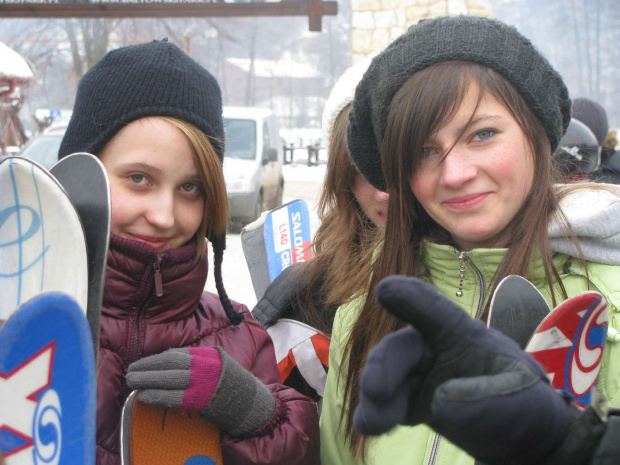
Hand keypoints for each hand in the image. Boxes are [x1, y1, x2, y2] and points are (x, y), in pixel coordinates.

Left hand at [127, 346, 274, 436]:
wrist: (251, 404)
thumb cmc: (231, 386)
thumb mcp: (216, 365)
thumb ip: (196, 362)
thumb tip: (167, 360)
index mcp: (207, 357)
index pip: (175, 355)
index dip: (156, 360)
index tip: (142, 364)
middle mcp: (204, 367)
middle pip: (169, 364)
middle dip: (147, 367)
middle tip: (130, 372)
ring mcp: (202, 383)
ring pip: (168, 378)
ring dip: (147, 380)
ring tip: (133, 382)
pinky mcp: (200, 400)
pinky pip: (173, 397)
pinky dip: (157, 396)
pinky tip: (144, 396)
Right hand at [353, 276, 570, 464]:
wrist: (520, 438)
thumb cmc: (525, 405)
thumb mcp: (522, 402)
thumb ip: (488, 398)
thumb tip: (438, 400)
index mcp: (464, 336)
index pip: (437, 313)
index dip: (412, 298)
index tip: (384, 289)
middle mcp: (436, 350)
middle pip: (402, 347)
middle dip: (383, 364)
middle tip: (375, 390)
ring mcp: (421, 376)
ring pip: (387, 374)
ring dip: (375, 394)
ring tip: (374, 423)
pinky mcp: (411, 401)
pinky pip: (387, 403)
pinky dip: (373, 412)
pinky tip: (367, 425)